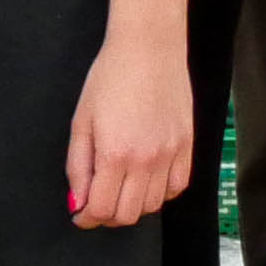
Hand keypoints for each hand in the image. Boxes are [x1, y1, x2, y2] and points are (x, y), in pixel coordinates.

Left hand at [65, 27, 190, 227]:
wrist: (149, 47)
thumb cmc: (110, 77)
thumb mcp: (82, 122)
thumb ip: (78, 167)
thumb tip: (78, 202)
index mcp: (114, 153)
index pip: (102, 209)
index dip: (87, 218)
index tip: (81, 214)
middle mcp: (146, 160)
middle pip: (128, 214)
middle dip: (107, 216)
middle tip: (97, 202)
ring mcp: (171, 154)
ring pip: (153, 205)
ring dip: (133, 204)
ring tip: (121, 187)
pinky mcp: (187, 146)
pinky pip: (177, 187)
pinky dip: (161, 193)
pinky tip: (147, 179)